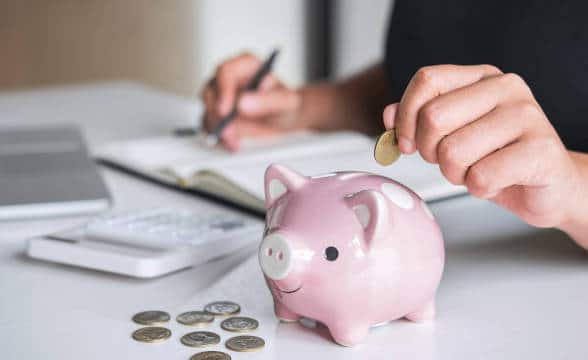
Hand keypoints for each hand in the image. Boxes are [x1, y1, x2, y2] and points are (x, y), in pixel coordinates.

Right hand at [201, 53, 301, 150]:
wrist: (285, 120)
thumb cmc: (286, 104)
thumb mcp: (287, 102)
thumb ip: (268, 100)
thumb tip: (243, 103)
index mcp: (246, 65)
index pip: (226, 71)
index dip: (223, 90)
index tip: (226, 110)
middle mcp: (229, 77)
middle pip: (211, 90)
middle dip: (217, 115)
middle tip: (229, 132)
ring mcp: (220, 95)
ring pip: (208, 109)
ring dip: (218, 128)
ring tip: (235, 141)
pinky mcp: (217, 113)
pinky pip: (209, 124)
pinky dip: (218, 137)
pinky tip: (232, 144)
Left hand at [383, 64, 584, 229]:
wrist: (550, 187)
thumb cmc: (497, 158)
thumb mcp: (452, 135)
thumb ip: (418, 120)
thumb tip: (388, 115)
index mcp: (481, 77)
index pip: (427, 80)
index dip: (406, 116)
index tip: (407, 143)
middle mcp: (506, 88)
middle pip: (434, 117)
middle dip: (430, 152)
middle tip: (449, 162)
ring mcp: (527, 116)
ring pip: (453, 151)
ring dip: (455, 174)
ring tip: (476, 171)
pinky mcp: (540, 149)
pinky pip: (480, 176)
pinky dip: (478, 188)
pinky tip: (495, 182)